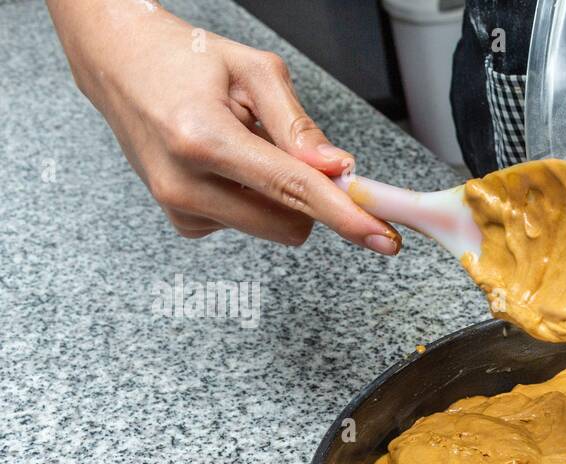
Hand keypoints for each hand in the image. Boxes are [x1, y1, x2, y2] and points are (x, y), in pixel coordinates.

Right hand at [47, 0, 399, 251]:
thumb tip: (338, 169)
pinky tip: (229, 163)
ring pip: (274, 228)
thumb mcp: (252, 71)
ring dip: (280, 196)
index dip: (345, 216)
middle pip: (290, 224)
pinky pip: (249, 224)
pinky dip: (254, 198)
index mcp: (203, 140)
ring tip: (246, 146)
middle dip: (311, 198)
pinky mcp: (182, 221)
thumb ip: (298, 125)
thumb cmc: (183, 59)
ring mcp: (179, 208)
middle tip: (299, 154)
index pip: (293, 190)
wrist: (118, 64)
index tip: (381, 236)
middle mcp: (185, 184)